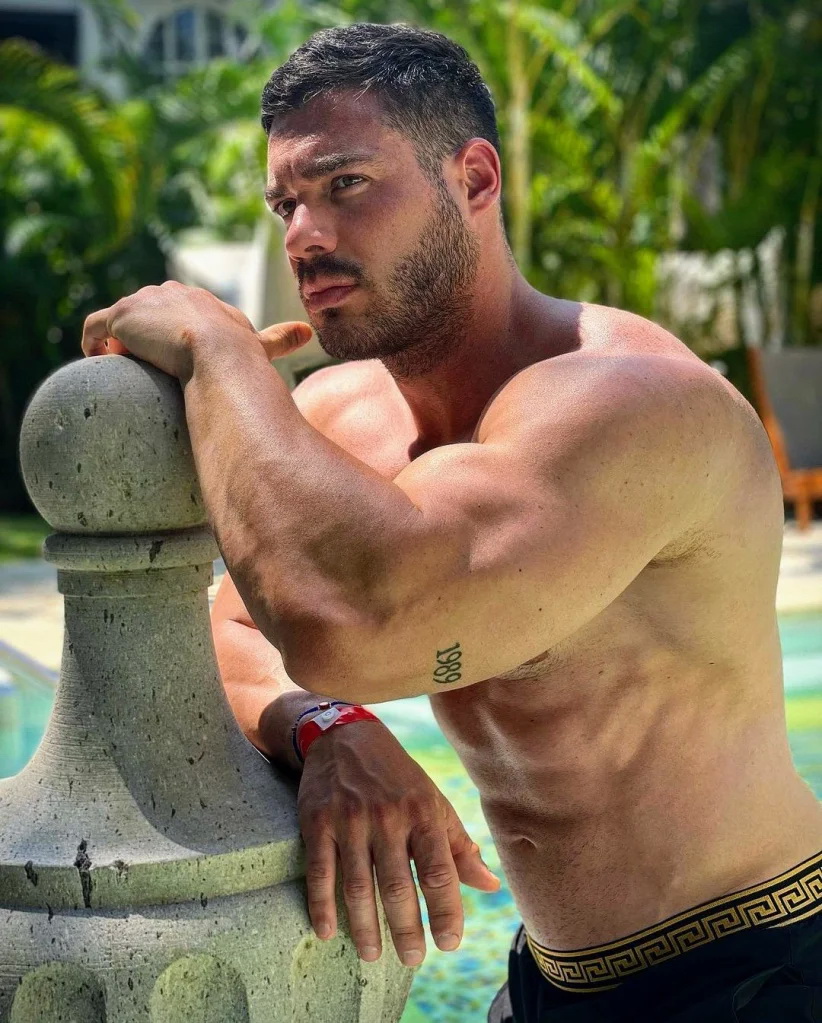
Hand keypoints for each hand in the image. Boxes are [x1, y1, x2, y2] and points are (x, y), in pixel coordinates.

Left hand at [80, 280, 311, 379]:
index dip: (171, 332)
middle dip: (142, 333)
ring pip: (121, 318)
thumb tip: (309, 334)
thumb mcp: (260, 346)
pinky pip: (95, 326)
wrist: (217, 350)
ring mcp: (143, 302)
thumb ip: (281, 340)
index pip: (178, 310)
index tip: (168, 355)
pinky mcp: (121, 316)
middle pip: (147, 310)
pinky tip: (99, 363)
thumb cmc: (242, 352)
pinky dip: (92, 342)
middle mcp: (171, 292)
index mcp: (201, 300)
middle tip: (143, 365)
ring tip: (120, 367)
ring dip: (117, 340)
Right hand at [296, 720, 501, 967]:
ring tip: (373, 955)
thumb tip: (490, 886)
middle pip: (398, 887)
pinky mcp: (318, 821)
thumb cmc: (397, 776)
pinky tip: (328, 931)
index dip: (446, 912)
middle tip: (412, 959)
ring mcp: (351, 820)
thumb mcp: (433, 802)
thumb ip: (459, 846)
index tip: (449, 944)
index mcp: (423, 813)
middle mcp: (388, 817)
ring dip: (366, 927)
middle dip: (407, 929)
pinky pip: (321, 871)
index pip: (439, 873)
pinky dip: (322, 905)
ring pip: (358, 886)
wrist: (344, 736)